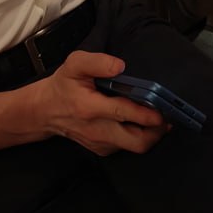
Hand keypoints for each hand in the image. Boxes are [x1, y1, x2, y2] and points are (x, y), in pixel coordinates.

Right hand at [31, 50, 170, 156]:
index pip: (124, 113)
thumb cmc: (63, 86)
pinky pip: (126, 147)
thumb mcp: (74, 64)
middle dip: (157, 131)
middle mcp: (97, 130)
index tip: (163, 111)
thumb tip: (120, 66)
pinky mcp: (101, 150)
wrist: (44, 112)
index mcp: (90, 107)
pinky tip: (142, 123)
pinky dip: (139, 137)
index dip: (147, 114)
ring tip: (160, 119)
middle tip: (169, 117)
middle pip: (136, 141)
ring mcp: (100, 143)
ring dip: (151, 135)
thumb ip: (97, 62)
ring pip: (134, 147)